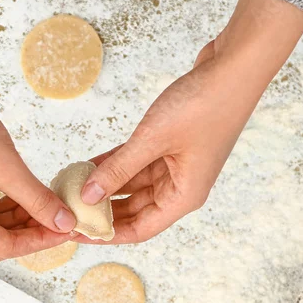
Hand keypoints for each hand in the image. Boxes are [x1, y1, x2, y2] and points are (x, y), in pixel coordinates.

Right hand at [0, 18, 74, 262]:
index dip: (40, 240)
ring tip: (46, 205)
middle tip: (59, 221)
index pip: (6, 247)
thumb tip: (63, 222)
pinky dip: (2, 207)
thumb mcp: (8, 169)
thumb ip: (38, 200)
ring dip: (17, 219)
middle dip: (29, 232)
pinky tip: (24, 195)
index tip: (66, 230)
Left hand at [80, 0, 302, 243]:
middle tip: (68, 209)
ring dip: (106, 185)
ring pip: (134, 185)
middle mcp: (182, 186)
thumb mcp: (152, 139)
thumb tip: (88, 196)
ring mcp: (178, 165)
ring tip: (72, 185)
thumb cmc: (204, 105)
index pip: (140, 229)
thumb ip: (118, 170)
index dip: (107, 235)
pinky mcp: (173, 145)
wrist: (235, 67)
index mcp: (184, 196)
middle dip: (102, 210)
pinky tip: (89, 164)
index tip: (77, 233)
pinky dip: (116, 164)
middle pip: (135, 210)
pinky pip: (138, 162)